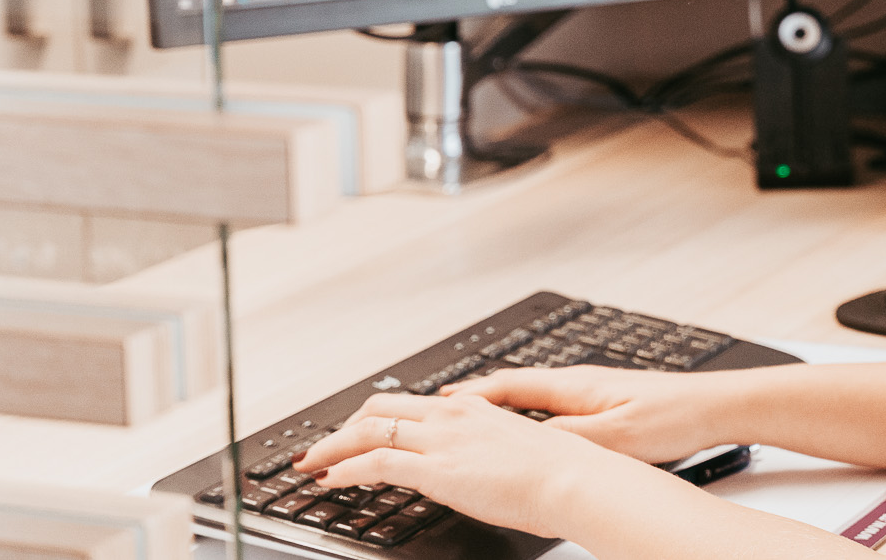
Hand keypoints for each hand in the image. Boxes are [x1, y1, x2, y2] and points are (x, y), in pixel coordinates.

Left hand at [293, 391, 626, 537]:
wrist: (573, 479)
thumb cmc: (557, 473)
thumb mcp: (514, 452)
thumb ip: (483, 454)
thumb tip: (469, 471)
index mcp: (471, 408)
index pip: (409, 405)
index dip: (375, 418)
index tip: (357, 433)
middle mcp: (451, 414)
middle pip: (379, 408)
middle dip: (344, 428)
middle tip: (323, 447)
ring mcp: (441, 438)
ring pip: (368, 429)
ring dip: (333, 448)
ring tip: (312, 465)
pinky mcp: (435, 467)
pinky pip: (376, 462)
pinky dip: (345, 469)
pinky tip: (331, 481)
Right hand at [441, 365, 726, 464]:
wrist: (715, 406)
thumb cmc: (673, 416)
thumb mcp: (616, 437)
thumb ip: (569, 439)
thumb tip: (524, 444)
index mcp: (574, 385)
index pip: (508, 385)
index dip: (470, 394)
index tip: (438, 402)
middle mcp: (578, 382)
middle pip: (513, 387)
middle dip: (475, 398)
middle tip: (440, 409)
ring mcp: (592, 392)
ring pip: (532, 399)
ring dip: (500, 408)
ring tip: (471, 421)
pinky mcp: (606, 405)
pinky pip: (552, 409)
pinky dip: (528, 418)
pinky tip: (528, 433)